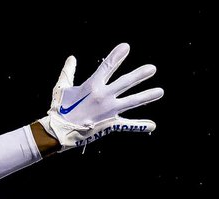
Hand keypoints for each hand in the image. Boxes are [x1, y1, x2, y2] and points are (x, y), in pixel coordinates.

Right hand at [39, 43, 162, 150]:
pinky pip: (128, 125)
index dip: (117, 56)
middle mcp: (103, 96)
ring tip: (160, 92)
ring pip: (132, 101)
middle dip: (140, 75)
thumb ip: (68, 72)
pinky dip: (140, 126)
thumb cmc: (58, 109)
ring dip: (147, 96)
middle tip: (152, 69)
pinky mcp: (110, 124)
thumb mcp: (61, 89)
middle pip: (126, 82)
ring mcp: (109, 110)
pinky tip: (152, 126)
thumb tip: (71, 58)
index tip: (126, 47)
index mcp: (92, 86)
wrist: (58, 132)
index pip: (107, 66)